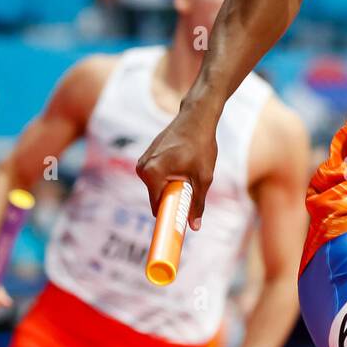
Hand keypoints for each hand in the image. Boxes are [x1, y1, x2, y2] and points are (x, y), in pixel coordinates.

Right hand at [136, 106, 218, 230]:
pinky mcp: (146, 157)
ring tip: (189, 172)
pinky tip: (183, 165)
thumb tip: (195, 227)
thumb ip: (197, 203)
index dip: (169, 218)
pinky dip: (169, 178)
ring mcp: (142, 162)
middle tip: (193, 193)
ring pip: (158, 188)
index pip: (157, 207)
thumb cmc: (201, 145)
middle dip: (174, 200)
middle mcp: (142, 168)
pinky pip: (157, 177)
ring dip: (173, 187)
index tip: (178, 229)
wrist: (196, 117)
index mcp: (152, 173)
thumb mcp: (204, 177)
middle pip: (158, 198)